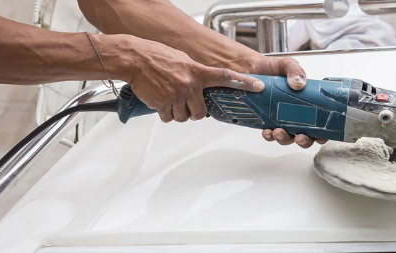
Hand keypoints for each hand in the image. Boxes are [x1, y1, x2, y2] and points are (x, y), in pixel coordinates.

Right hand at [125, 39, 263, 122]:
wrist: (136, 59)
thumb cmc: (158, 57)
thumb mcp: (184, 60)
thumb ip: (197, 73)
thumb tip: (203, 84)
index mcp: (198, 72)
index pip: (226, 77)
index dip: (244, 82)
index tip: (259, 86)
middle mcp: (190, 85)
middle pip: (200, 112)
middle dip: (193, 112)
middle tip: (185, 103)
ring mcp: (176, 95)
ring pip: (183, 117)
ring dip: (177, 113)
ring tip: (169, 99)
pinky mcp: (162, 104)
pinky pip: (168, 118)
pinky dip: (164, 113)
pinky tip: (160, 101)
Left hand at [220, 55, 328, 147]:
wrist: (250, 68)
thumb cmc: (272, 68)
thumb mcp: (287, 65)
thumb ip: (295, 70)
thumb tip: (298, 84)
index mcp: (306, 103)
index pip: (320, 123)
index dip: (322, 134)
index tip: (319, 137)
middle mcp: (295, 114)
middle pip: (305, 136)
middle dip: (304, 140)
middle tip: (299, 136)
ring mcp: (281, 119)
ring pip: (287, 138)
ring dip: (284, 138)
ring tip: (278, 131)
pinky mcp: (267, 121)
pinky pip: (270, 134)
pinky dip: (269, 135)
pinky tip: (267, 130)